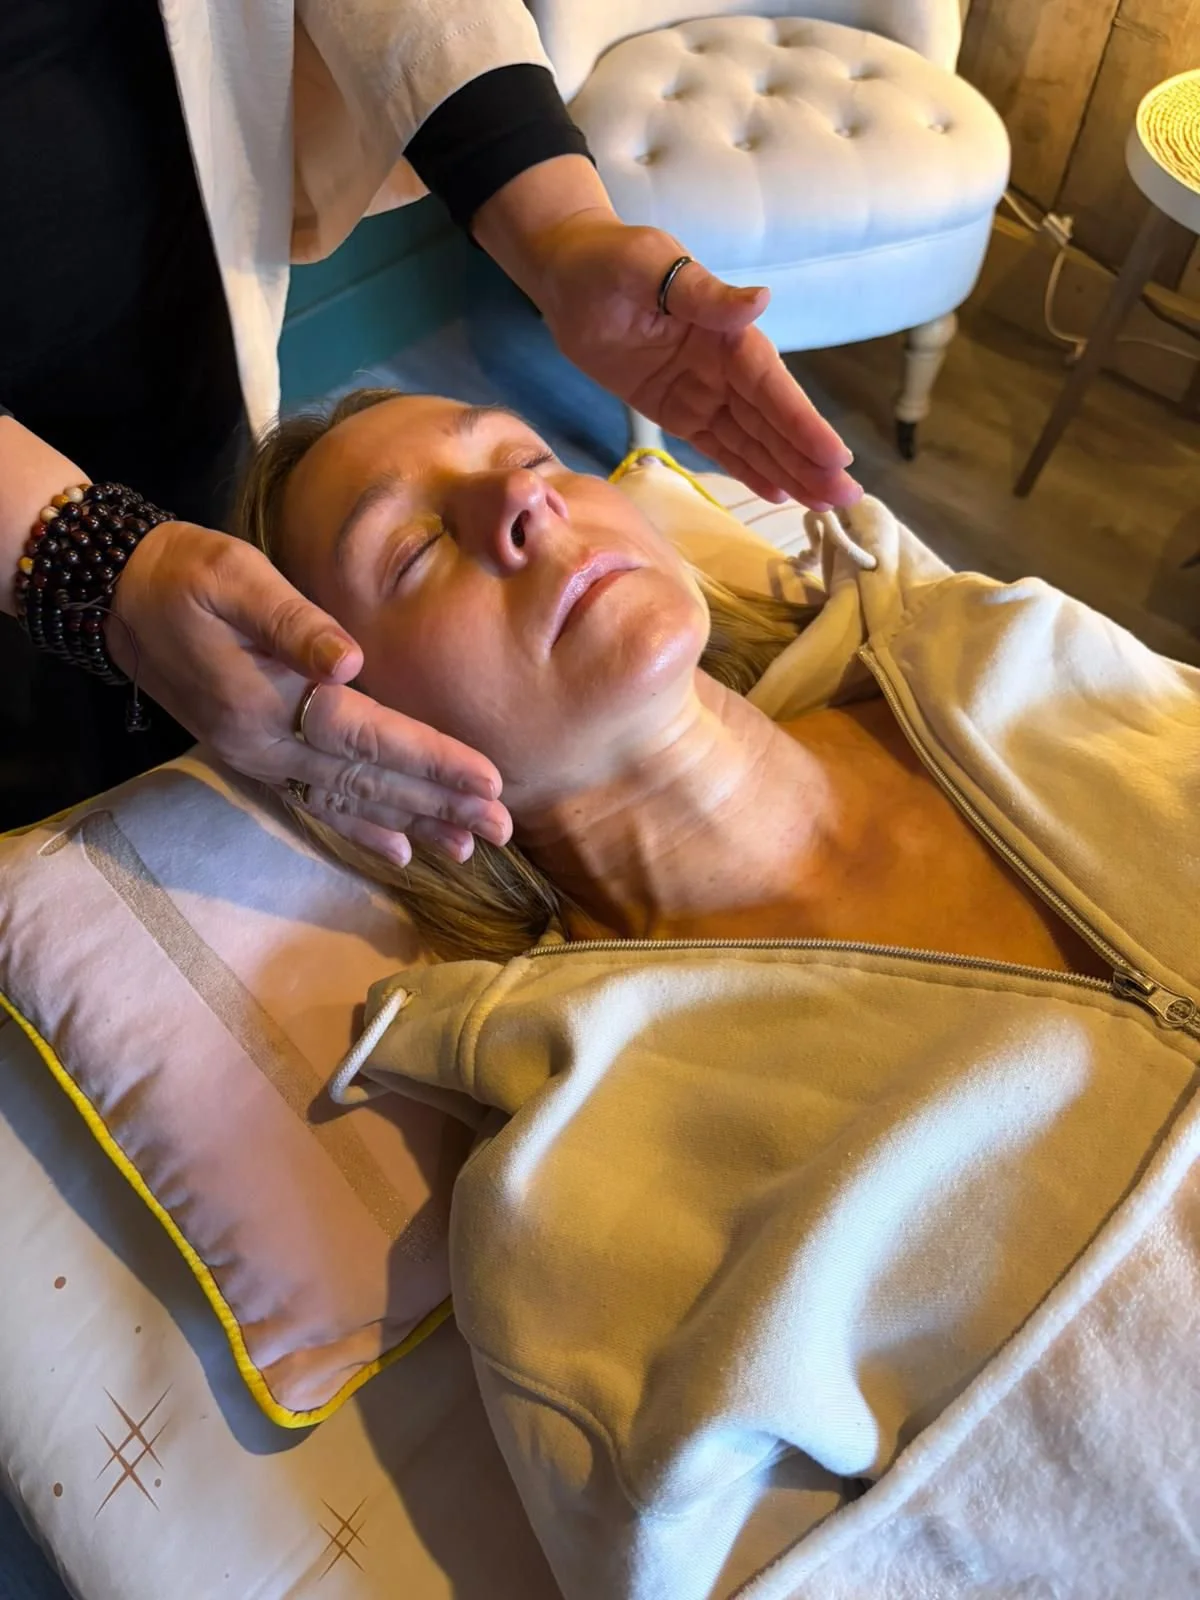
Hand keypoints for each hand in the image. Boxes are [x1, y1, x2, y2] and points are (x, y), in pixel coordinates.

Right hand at [106, 522, 512, 864]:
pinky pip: (318, 804)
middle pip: (369, 781)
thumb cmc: (186, 575)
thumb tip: (350, 661)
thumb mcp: (235, 579)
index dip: (431, 760)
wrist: (120, 598)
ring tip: (468, 849)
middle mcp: (266, 745)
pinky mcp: (256, 760)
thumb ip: (293, 622)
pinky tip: (401, 850)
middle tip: (503, 828)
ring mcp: (259, 760)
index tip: (489, 780)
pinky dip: (361, 828)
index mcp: (268, 702)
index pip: (369, 737)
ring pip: (350, 801)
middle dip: (440, 804)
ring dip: (412, 824)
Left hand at [533, 212, 860, 508]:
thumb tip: (760, 301)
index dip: (803, 424)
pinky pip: (717, 446)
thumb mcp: (652, 266)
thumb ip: (703, 293)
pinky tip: (779, 492)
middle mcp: (724, 366)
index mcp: (726, 332)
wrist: (565, 275)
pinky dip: (748, 469)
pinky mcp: (676, 410)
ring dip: (789, 471)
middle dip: (810, 460)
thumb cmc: (608, 260)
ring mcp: (703, 391)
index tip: (836, 458)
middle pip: (773, 421)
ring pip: (753, 440)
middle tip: (847, 499)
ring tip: (825, 506)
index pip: (772, 386)